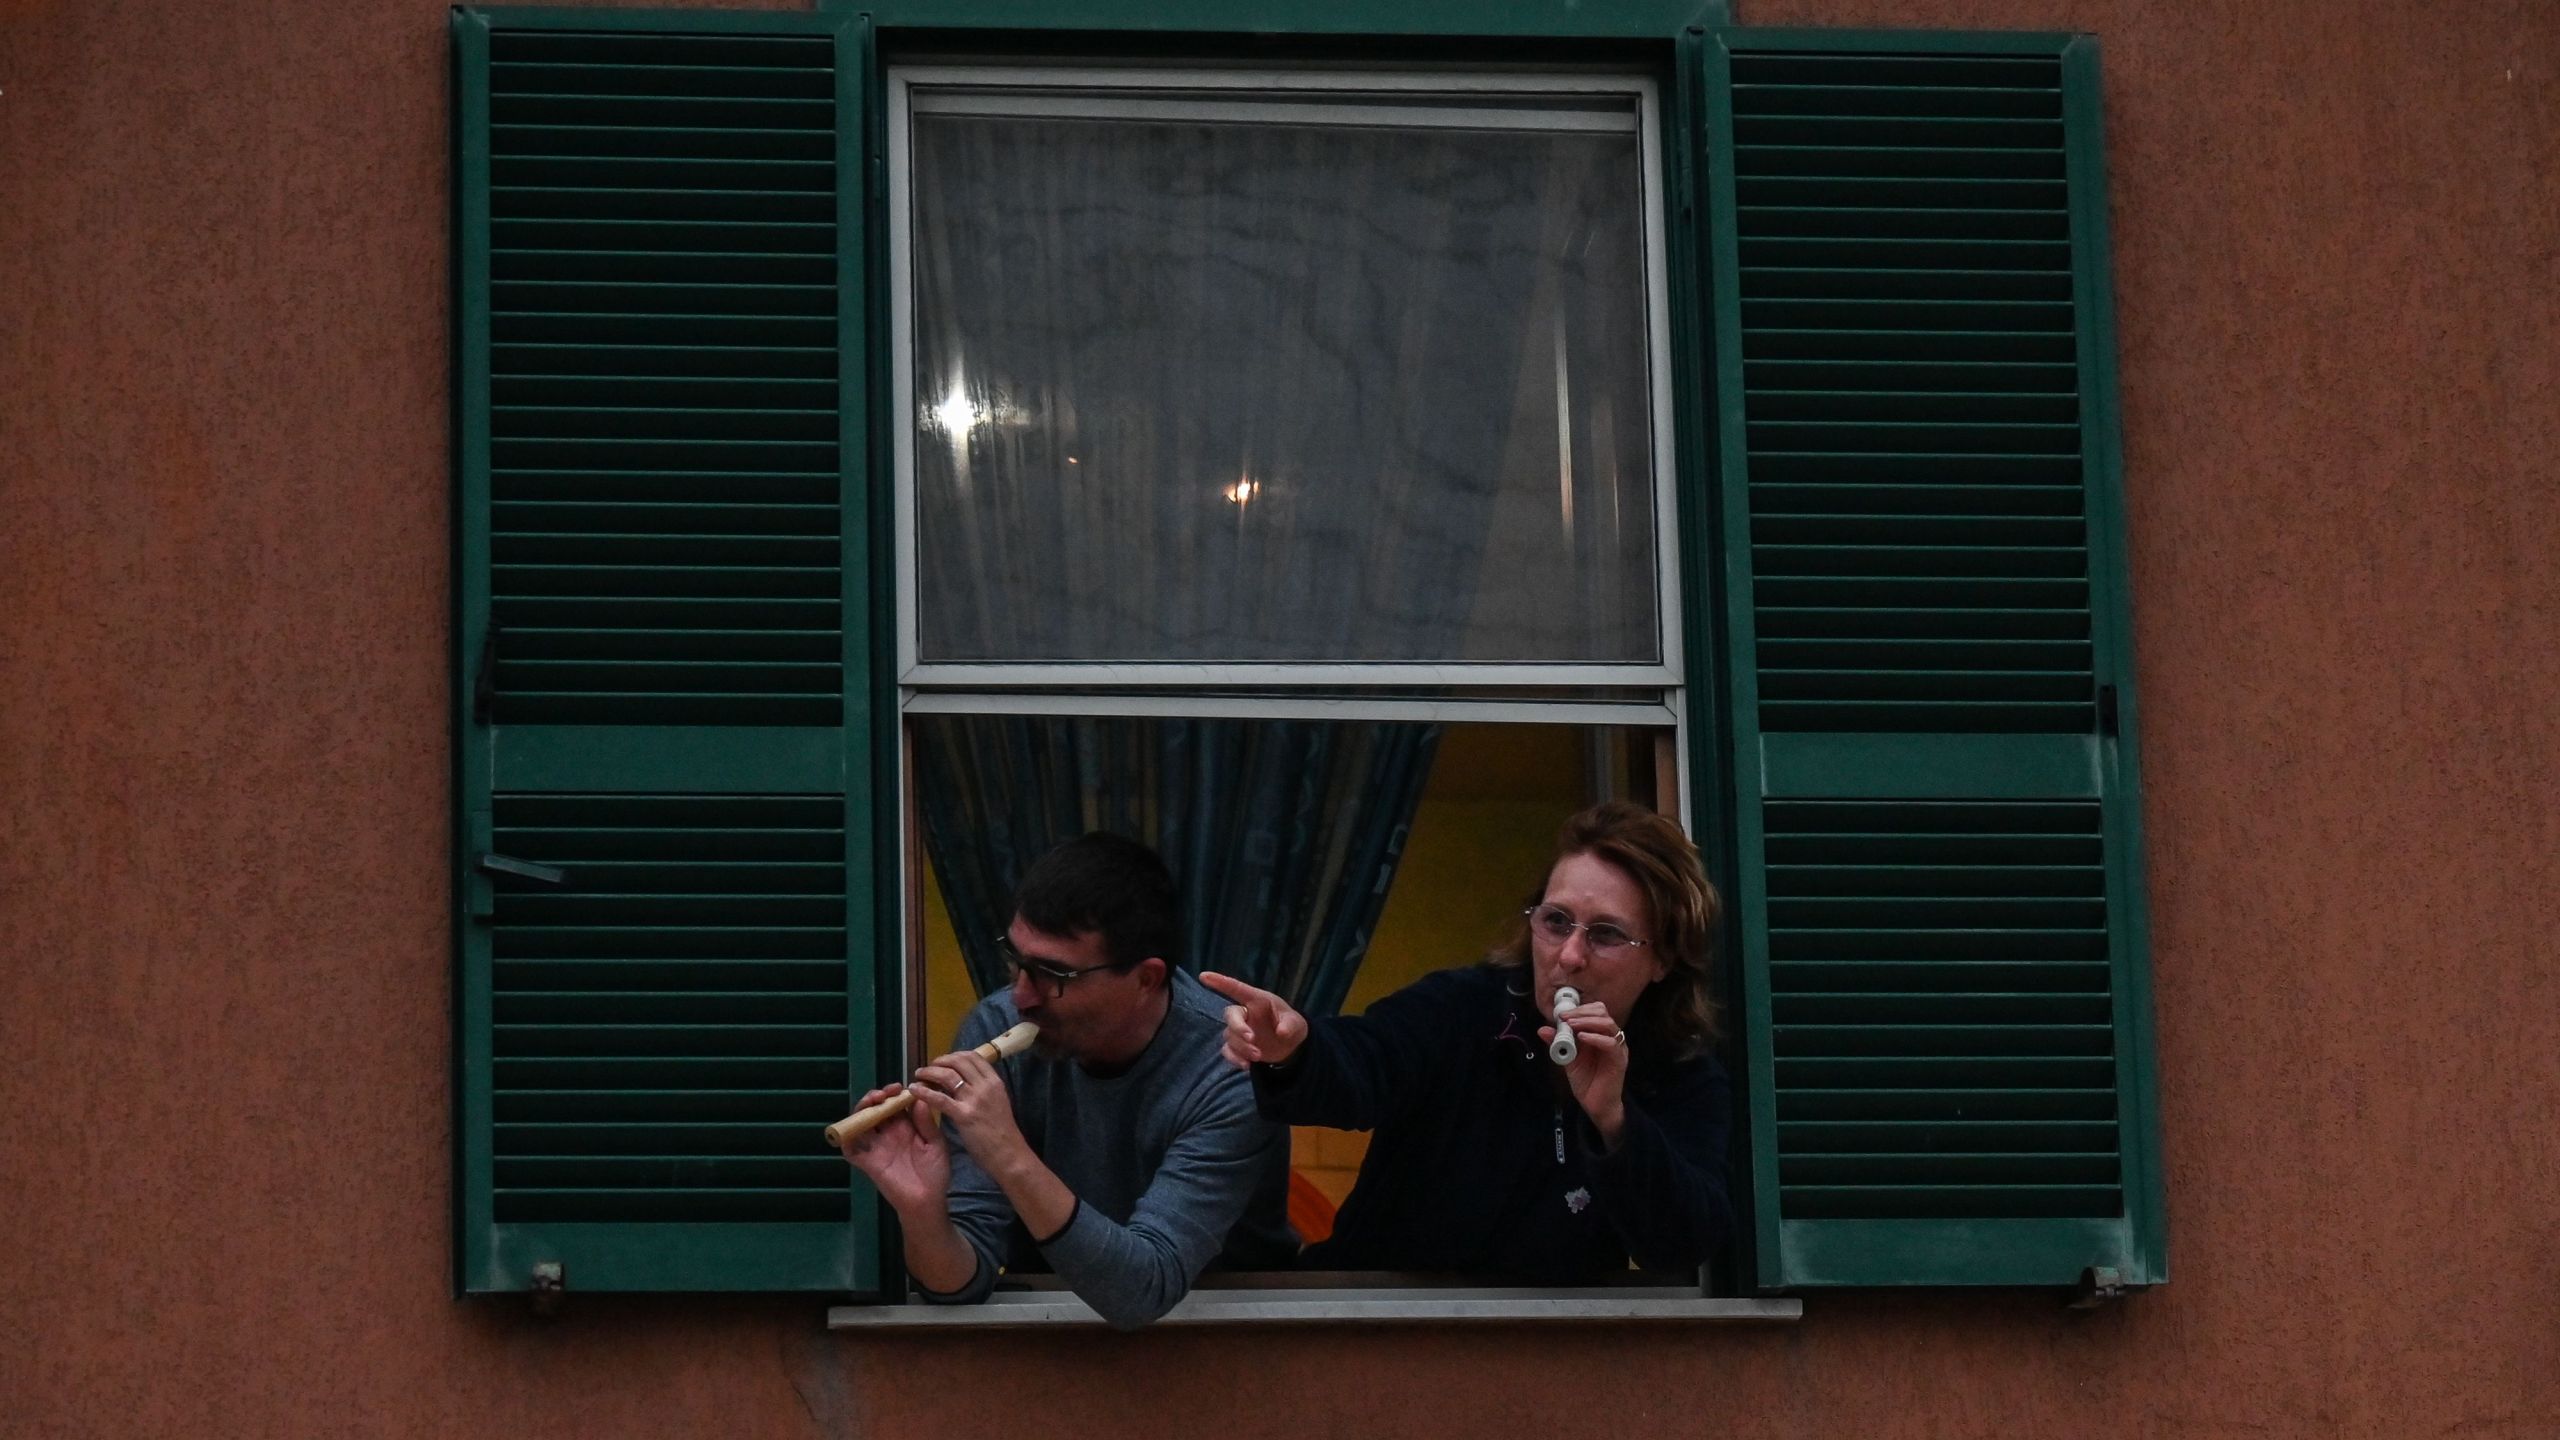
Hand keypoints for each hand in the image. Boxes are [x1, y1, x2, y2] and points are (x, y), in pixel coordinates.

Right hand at [836, 1083, 951, 1215]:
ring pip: (860, 1123)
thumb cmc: (935, 1173)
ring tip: (872, 1102)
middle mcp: (888, 1134)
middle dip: (876, 1097)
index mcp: (905, 1128)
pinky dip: (846, 1137)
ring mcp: (876, 1147)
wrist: (928, 1201)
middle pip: (874, 1110)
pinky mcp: (867, 1162)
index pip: (893, 1105)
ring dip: (861, 1110)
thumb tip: (919, 1099)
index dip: (893, 1093)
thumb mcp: (936, 1144)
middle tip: (884, 1094)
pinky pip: (850, 1149)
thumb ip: (927, 1123)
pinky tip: (852, 1127)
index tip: (899, 1088)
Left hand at [909, 1048, 1028, 1168]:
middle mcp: (985, 1086)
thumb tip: (965, 1079)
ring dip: (930, 1072)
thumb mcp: (998, 1101)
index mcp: (995, 1081)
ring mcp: (974, 1099)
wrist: (1007, 1153)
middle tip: (929, 1067)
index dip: (955, 1055)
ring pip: (948, 1075)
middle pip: (959, 1061)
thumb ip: (983, 1089)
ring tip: (919, 1075)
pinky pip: (940, 1099)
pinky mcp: (963, 1115)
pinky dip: (924, 1092)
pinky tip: (914, 1090)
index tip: (944, 1061)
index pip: (973, 1057)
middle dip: (940, 1061)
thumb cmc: (1001, 1131)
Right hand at [1199, 971, 1307, 1068]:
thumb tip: (1281, 1032)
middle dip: (1238, 1027)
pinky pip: (1228, 1051)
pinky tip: (1247, 1065)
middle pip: (1230, 1015)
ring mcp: (1239, 1030)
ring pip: (1230, 1036)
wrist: (1290, 1047)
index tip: (1204, 976)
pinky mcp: (1237, 1047)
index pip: (1236, 988)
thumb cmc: (1290, 1025)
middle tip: (1251, 1038)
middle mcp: (1245, 1013)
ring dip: (1242, 1047)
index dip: (1220, 982)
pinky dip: (1235, 1058)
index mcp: (1257, 1000)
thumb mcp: (1297, 1024)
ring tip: (1258, 1056)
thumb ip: (1290, 1025)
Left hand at [1539, 1000, 1631, 1146]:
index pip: (1596, 1011)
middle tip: (1564, 1018)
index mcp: (1601, 1035)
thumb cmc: (1586, 1081)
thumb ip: (1558, 1043)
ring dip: (1587, 1021)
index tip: (1561, 1014)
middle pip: (1603, 1013)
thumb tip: (1542, 1029)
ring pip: (1608, 1024)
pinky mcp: (1619, 1060)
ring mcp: (1617, 1048)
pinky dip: (1595, 1038)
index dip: (1579, 1009)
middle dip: (1581, 1012)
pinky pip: (1611, 1044)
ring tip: (1571, 1025)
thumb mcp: (1568, 1058)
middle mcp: (1612, 1038)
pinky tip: (1582, 1038)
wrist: (1595, 1104)